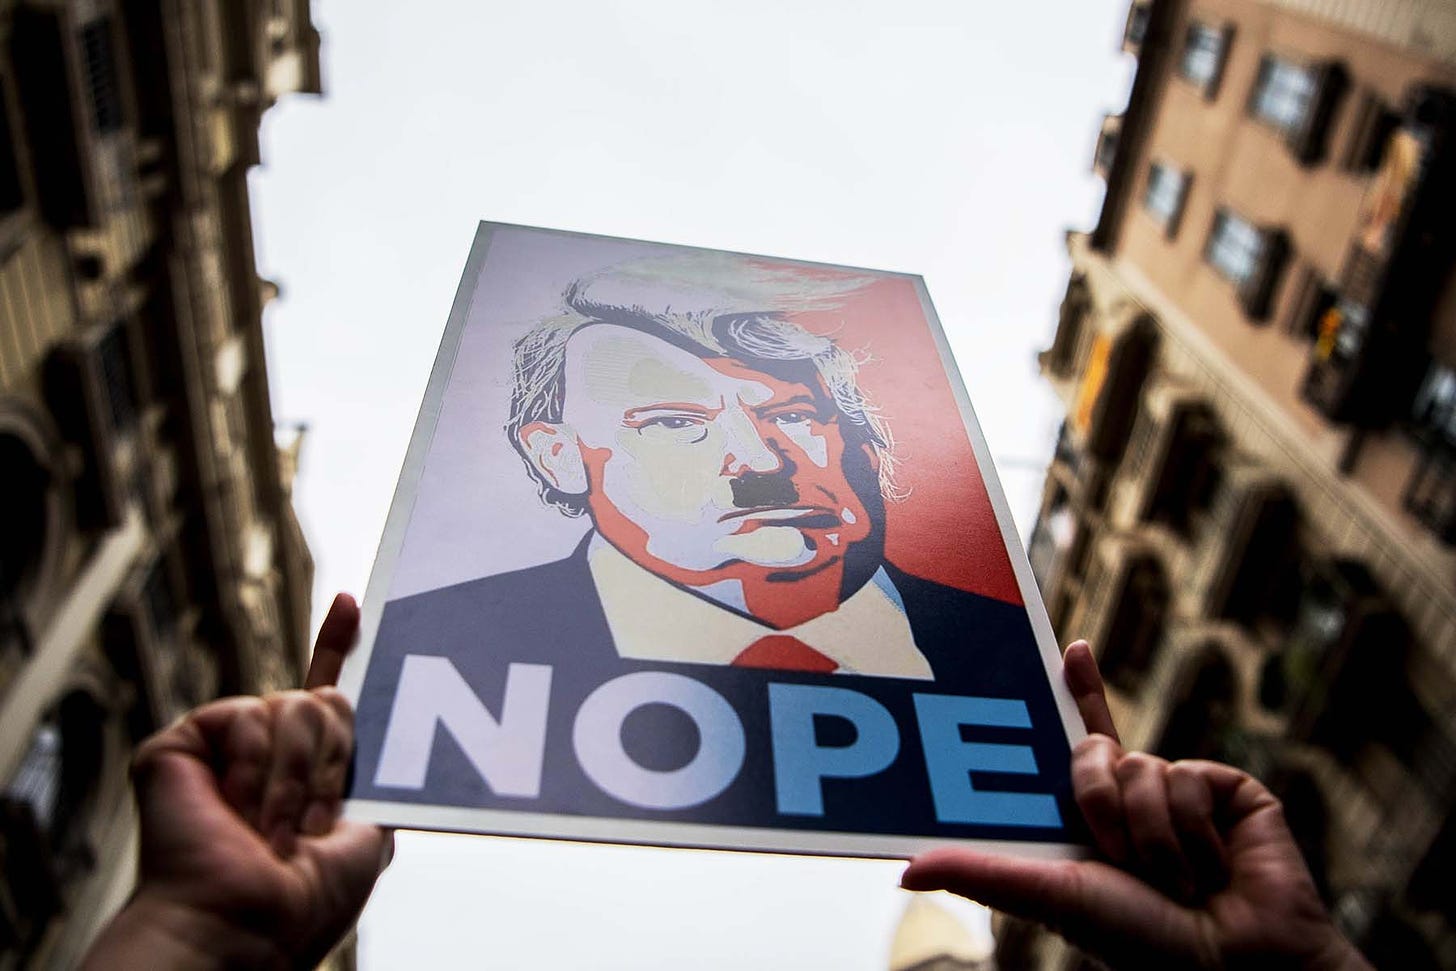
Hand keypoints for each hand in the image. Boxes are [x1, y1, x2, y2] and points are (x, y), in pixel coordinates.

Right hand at [83, 594, 389, 969]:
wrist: (245, 925)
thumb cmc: (303, 899)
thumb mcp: (369, 833)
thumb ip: (379, 778)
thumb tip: (417, 740)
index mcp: (308, 768)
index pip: (323, 691)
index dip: (335, 646)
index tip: (350, 604)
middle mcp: (266, 750)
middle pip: (326, 699)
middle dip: (335, 761)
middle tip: (313, 823)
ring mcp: (224, 744)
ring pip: (296, 705)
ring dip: (298, 778)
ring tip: (272, 830)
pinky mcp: (184, 742)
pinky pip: (249, 714)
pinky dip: (256, 769)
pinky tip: (236, 811)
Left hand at [900, 641, 1371, 970]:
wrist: (1233, 967)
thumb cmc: (1140, 944)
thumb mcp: (1050, 897)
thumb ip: (982, 875)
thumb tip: (905, 872)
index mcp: (1094, 816)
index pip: (1081, 740)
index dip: (1080, 690)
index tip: (1072, 647)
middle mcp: (1136, 796)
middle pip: (1093, 750)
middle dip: (1097, 805)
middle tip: (1117, 860)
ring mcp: (1184, 790)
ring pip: (1139, 767)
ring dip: (1150, 834)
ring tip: (1175, 882)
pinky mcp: (1230, 790)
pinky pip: (1189, 775)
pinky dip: (1192, 829)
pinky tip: (1212, 868)